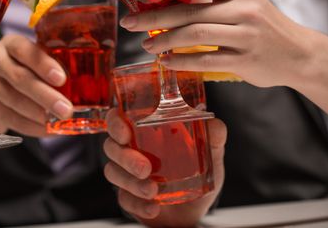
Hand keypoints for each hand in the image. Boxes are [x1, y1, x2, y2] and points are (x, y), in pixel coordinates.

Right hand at [0, 34, 73, 136]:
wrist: (0, 84)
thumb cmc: (28, 67)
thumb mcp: (38, 59)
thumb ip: (55, 64)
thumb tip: (85, 83)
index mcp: (13, 44)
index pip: (25, 50)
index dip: (43, 65)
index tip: (61, 79)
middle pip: (20, 78)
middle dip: (45, 96)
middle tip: (66, 110)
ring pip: (13, 100)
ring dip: (38, 114)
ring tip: (58, 121)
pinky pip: (9, 118)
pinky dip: (31, 126)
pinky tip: (48, 129)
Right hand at [103, 109, 226, 226]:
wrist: (196, 206)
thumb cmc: (195, 170)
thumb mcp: (209, 153)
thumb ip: (213, 138)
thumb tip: (216, 125)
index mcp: (141, 132)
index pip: (117, 120)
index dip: (115, 123)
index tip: (125, 132)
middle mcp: (129, 150)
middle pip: (111, 147)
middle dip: (125, 157)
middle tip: (144, 168)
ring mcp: (126, 175)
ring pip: (113, 173)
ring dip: (131, 183)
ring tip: (152, 190)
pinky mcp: (128, 197)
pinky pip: (124, 199)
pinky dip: (138, 204)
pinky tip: (153, 207)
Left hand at [119, 0, 314, 88]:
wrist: (298, 53)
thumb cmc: (261, 25)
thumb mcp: (243, 1)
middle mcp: (244, 9)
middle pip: (189, 11)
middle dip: (154, 17)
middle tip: (130, 22)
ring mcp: (245, 35)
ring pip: (194, 35)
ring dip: (164, 41)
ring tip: (146, 45)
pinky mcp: (245, 60)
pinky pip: (205, 60)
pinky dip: (181, 61)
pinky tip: (166, 61)